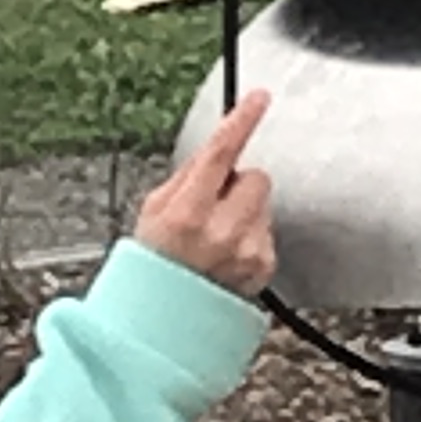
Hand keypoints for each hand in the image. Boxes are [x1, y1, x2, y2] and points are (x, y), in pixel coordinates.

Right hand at [133, 90, 274, 299]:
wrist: (166, 323)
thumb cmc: (154, 266)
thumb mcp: (154, 212)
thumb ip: (187, 177)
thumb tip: (216, 150)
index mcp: (187, 214)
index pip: (222, 154)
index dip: (242, 120)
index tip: (258, 98)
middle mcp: (221, 232)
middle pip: (255, 176)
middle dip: (238, 184)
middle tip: (213, 206)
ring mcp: (247, 251)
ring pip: (263, 203)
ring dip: (245, 211)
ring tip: (217, 238)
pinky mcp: (263, 267)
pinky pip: (267, 231)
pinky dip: (250, 236)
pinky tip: (227, 256)